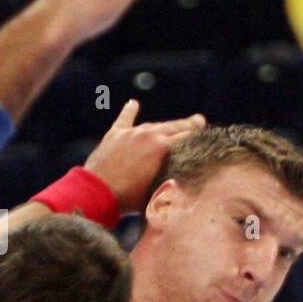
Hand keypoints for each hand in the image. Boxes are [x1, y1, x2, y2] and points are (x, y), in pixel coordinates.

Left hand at [84, 101, 204, 211]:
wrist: (96, 192)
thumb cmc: (129, 197)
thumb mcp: (157, 191)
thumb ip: (170, 180)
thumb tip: (181, 179)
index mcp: (162, 147)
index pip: (186, 137)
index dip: (197, 136)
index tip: (206, 136)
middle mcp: (148, 134)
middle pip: (173, 127)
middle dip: (187, 125)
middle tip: (199, 121)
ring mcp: (130, 133)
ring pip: (151, 125)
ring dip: (163, 125)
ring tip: (174, 124)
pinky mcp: (114, 135)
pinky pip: (124, 120)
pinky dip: (129, 112)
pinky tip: (133, 104)